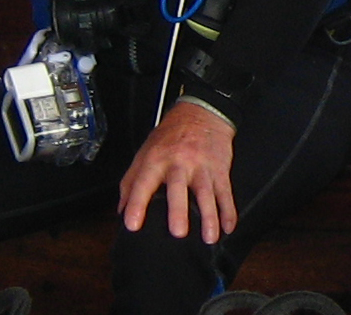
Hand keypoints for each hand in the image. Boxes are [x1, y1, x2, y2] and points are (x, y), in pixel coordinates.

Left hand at [119, 100, 238, 242]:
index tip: (132, 224)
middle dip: (179, 211)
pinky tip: (228, 227)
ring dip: (210, 216)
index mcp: (156, 159)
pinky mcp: (220, 170)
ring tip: (210, 237)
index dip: (137, 204)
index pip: (143, 183)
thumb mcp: (145, 152)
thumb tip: (121, 211)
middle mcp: (180, 163)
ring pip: (207, 193)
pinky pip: (226, 192)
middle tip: (178, 233)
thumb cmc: (171, 136)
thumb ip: (131, 182)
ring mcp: (202, 167)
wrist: (203, 112)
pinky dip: (229, 211)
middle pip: (179, 188)